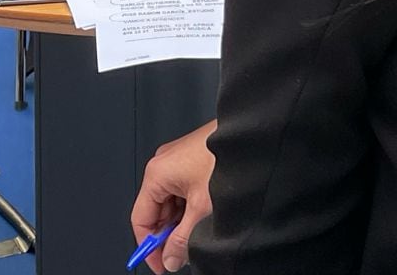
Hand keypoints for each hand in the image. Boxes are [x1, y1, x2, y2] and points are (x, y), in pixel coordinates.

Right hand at [131, 120, 216, 272]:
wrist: (256, 134)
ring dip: (182, 223)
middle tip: (182, 255)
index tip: (160, 264)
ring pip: (172, 202)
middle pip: (156, 211)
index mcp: (157, 173)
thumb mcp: (202, 209)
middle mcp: (164, 164)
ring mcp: (180, 160)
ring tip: (199, 234)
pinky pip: (185, 191)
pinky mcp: (195, 159)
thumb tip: (171, 258)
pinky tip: (206, 217)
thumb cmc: (228, 158)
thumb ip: (182, 239)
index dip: (148, 246)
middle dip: (168, 235)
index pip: (140, 219)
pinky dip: (192, 208)